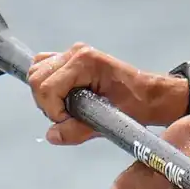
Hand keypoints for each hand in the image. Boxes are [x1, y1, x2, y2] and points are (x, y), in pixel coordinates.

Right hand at [28, 44, 184, 145]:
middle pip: (37, 78)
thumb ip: (77, 130)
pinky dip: (48, 87)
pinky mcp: (72, 60)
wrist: (152, 96)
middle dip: (47, 103)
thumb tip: (52, 135)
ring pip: (38, 72)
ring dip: (46, 96)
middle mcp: (76, 53)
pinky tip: (65, 100)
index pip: (47, 87)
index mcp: (85, 62)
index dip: (53, 110)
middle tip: (67, 117)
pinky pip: (45, 69)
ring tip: (67, 109)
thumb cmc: (137, 105)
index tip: (68, 121)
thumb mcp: (109, 121)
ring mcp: (73, 54)